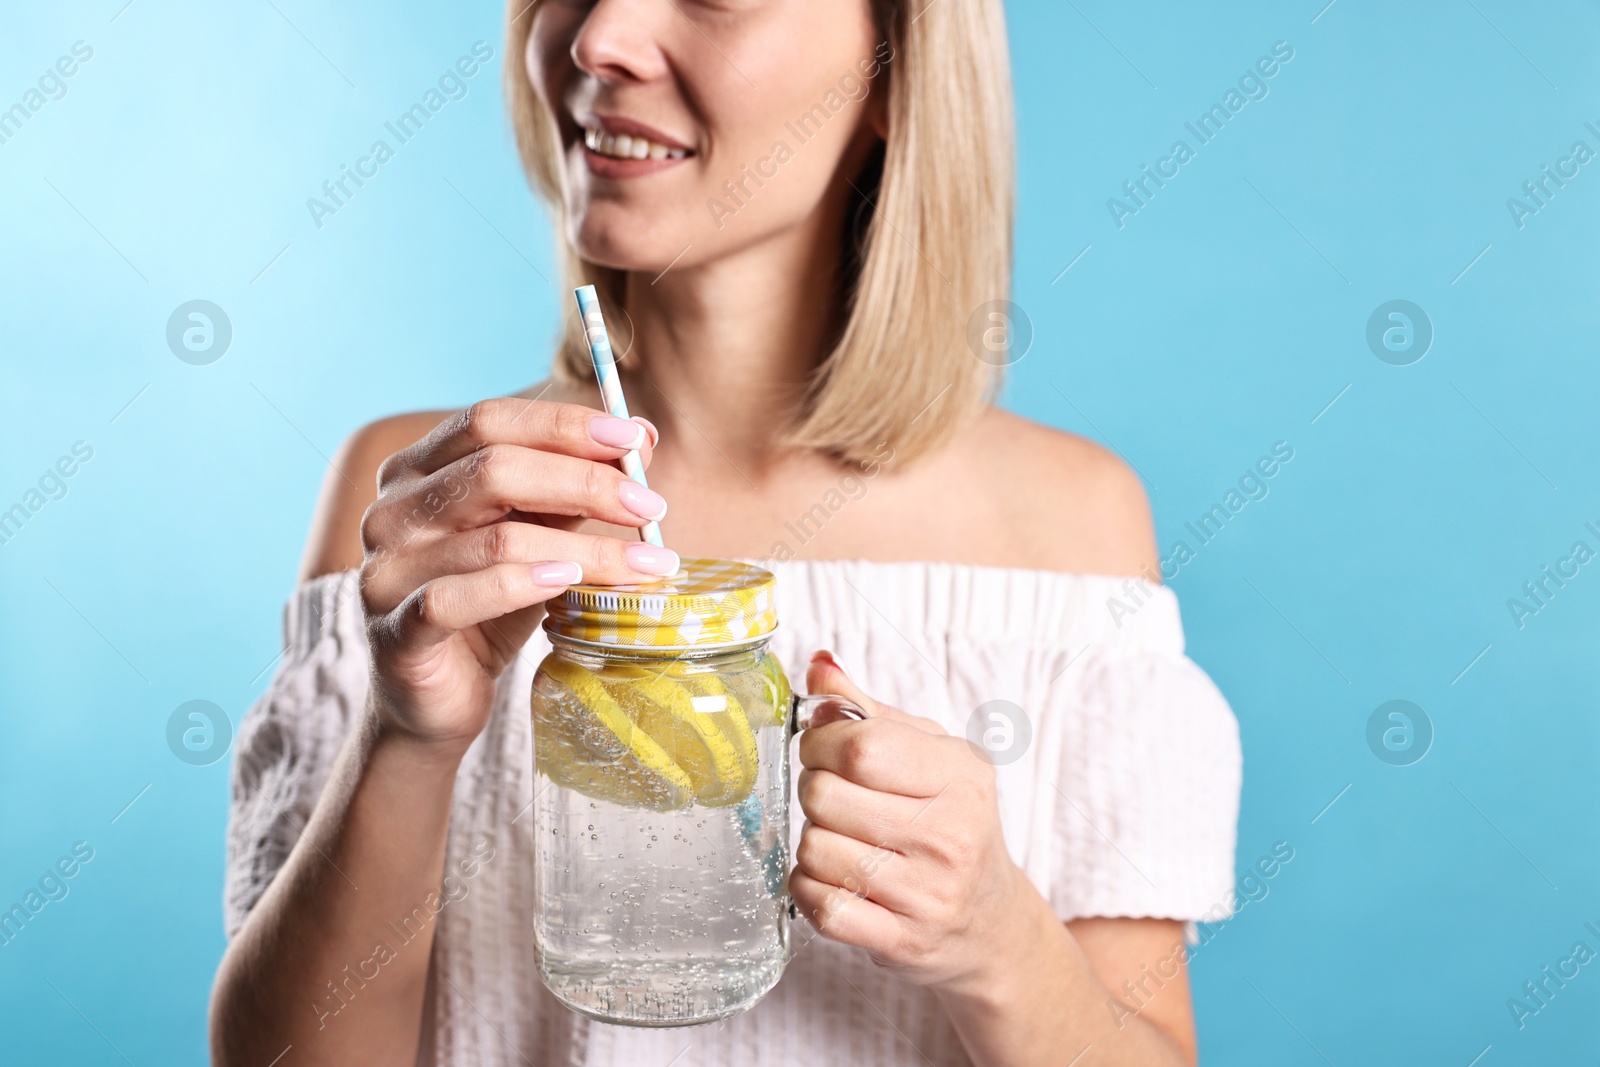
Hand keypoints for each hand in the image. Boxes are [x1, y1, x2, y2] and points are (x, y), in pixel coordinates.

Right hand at [358, 397, 677, 750]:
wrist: (436, 700)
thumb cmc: (489, 606)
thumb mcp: (535, 535)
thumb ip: (574, 486)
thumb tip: (644, 437)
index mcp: (416, 470)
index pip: (489, 421)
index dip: (564, 425)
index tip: (636, 441)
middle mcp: (391, 511)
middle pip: (494, 469)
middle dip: (585, 482)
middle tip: (651, 507)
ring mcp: (385, 572)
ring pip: (496, 540)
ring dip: (585, 548)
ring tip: (646, 562)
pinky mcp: (395, 634)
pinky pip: (457, 599)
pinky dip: (521, 586)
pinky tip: (570, 582)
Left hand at [790, 651, 1027, 988]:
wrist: (990, 921)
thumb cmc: (951, 823)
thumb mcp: (928, 755)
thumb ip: (868, 710)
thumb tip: (818, 665)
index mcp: (960, 775)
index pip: (861, 746)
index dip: (820, 742)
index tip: (822, 749)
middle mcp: (950, 834)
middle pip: (826, 796)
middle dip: (814, 791)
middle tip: (833, 798)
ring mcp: (928, 893)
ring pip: (816, 850)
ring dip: (811, 842)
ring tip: (839, 839)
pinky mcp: (903, 941)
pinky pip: (822, 907)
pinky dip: (809, 890)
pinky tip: (830, 879)